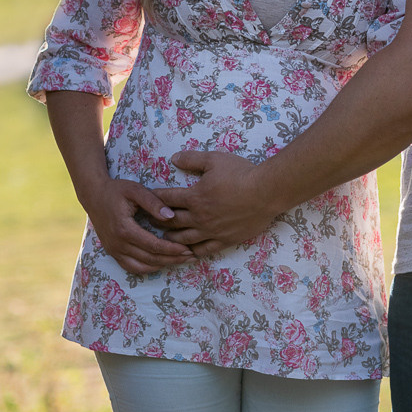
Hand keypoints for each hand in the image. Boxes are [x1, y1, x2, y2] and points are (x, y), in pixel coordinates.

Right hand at [84, 178, 194, 275]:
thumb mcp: (136, 190)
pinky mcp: (113, 252)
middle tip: (191, 256)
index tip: (188, 248)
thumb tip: (171, 216)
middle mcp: (118, 244)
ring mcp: (114, 250)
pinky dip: (148, 268)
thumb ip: (154, 202)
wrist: (94, 196)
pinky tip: (162, 263)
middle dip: (172, 259)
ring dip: (162, 265)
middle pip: (150, 258)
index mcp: (124, 229)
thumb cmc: (117, 190)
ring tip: (181, 260)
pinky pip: (131, 267)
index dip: (172, 249)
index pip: (153, 245)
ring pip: (141, 267)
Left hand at [154, 150, 275, 255]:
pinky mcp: (224, 240)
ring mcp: (211, 231)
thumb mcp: (215, 159)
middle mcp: (199, 217)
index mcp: (194, 197)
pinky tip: (187, 252)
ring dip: (171, 239)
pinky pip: (203, 250)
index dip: (154, 199)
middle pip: (171, 221)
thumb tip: (173, 158)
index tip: (146, 200)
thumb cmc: (241, 173)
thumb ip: (192, 159)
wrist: (266, 192)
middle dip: (157, 220)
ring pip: (183, 239)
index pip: (167, 199)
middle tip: (148, 221)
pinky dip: (192, 252)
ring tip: (163, 238)